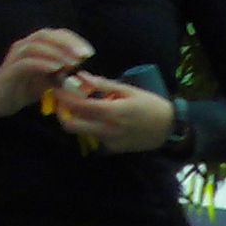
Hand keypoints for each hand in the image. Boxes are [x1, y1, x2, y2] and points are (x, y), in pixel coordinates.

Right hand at [0, 27, 94, 127]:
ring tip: (73, 63)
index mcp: (32, 46)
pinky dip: (44, 63)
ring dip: (58, 52)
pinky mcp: (10, 69)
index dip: (73, 39)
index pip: (54, 34)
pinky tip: (58, 69)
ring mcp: (15, 56)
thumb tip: (82, 76)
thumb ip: (61, 76)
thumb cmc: (22, 91)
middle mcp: (23, 46)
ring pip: (37, 45)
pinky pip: (28, 61)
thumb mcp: (47, 82)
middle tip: (84, 55)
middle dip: (67, 43)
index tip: (89, 52)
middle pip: (46, 34)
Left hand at [49, 72, 178, 154]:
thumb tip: (81, 77)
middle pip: (72, 125)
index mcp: (111, 111)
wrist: (169, 129)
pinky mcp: (113, 149)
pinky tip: (99, 120)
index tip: (57, 89)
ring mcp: (109, 142)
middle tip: (61, 103)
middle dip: (62, 114)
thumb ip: (102, 84)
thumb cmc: (150, 105)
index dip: (63, 97)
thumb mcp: (128, 90)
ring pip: (82, 132)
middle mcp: (107, 129)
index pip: (77, 106)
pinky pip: (95, 138)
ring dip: (76, 120)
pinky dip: (92, 128)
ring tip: (79, 109)